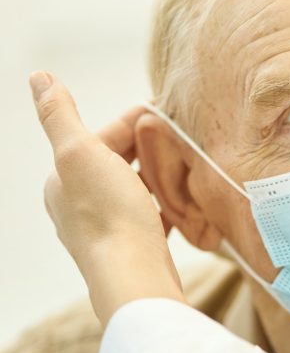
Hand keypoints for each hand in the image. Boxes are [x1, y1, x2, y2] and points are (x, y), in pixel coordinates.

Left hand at [30, 72, 184, 326]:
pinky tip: (186, 202)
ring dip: (163, 175)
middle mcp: (79, 203)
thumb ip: (60, 114)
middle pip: (122, 161)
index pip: (105, 135)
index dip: (137, 123)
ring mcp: (108, 226)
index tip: (170, 117)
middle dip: (151, 149)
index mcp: (64, 178)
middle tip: (186, 141)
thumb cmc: (109, 214)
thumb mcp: (80, 152)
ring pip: (139, 187)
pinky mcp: (134, 245)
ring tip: (189, 169)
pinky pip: (154, 214)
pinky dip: (170, 203)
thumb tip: (38, 76)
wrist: (134, 276)